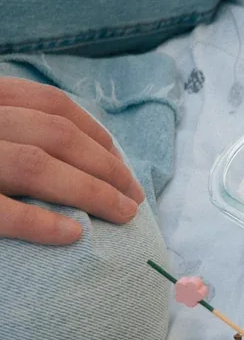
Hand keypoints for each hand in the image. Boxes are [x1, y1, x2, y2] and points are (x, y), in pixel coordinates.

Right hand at [0, 78, 143, 244]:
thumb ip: (19, 127)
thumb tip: (82, 154)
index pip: (52, 104)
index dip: (95, 133)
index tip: (121, 161)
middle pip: (57, 135)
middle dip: (106, 167)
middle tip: (133, 197)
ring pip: (36, 165)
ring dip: (90, 192)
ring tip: (122, 214)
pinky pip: (1, 212)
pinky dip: (39, 223)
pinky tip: (73, 235)